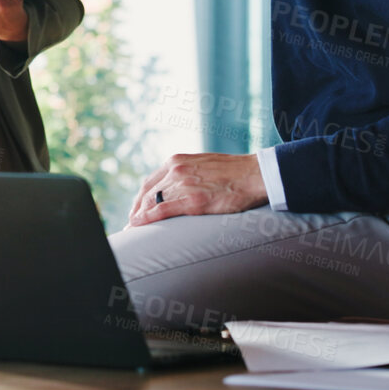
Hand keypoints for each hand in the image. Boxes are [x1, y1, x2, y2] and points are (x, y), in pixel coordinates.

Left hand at [127, 154, 267, 226]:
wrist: (256, 174)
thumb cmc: (235, 173)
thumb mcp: (204, 165)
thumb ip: (188, 173)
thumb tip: (179, 187)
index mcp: (178, 160)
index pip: (150, 181)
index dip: (140, 197)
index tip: (137, 209)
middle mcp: (176, 169)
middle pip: (147, 192)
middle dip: (136, 208)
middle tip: (132, 223)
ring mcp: (183, 184)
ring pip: (152, 201)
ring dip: (139, 216)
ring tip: (133, 229)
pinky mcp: (193, 200)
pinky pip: (162, 210)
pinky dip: (147, 218)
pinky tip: (138, 225)